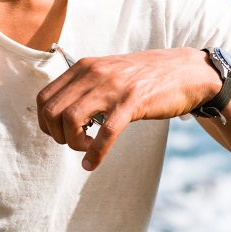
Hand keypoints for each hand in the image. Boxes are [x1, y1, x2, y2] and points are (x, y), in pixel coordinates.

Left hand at [36, 48, 214, 170]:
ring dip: (73, 143)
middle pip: (52, 111)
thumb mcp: (108, 73)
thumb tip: (62, 114)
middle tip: (74, 142)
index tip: (59, 133)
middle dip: (56, 135)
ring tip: (86, 148)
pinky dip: (95, 154)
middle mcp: (93, 74)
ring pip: (71, 120)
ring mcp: (113, 88)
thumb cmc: (146, 77)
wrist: (186, 71)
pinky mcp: (132, 102)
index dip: (45, 122)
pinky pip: (105, 133)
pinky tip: (92, 164)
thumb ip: (85, 87)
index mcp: (83, 67)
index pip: (44, 98)